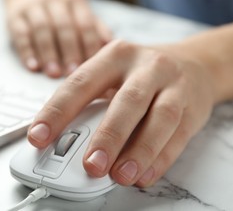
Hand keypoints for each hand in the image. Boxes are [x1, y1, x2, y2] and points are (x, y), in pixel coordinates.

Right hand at [5, 0, 111, 77]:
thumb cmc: (61, 16)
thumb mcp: (79, 17)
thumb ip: (95, 31)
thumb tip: (112, 47)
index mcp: (75, 2)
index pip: (85, 23)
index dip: (88, 45)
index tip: (92, 66)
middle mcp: (54, 0)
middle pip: (64, 26)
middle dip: (69, 50)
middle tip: (73, 73)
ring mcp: (33, 7)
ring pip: (42, 29)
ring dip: (48, 52)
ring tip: (53, 73)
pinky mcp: (14, 17)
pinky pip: (21, 34)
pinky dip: (27, 51)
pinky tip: (33, 67)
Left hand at [26, 40, 214, 186]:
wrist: (193, 63)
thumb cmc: (141, 73)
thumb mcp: (112, 73)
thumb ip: (89, 101)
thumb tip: (58, 139)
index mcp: (115, 55)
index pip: (80, 83)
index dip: (57, 111)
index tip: (39, 137)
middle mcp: (146, 66)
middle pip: (127, 100)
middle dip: (108, 136)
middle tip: (91, 165)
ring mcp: (173, 85)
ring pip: (159, 119)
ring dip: (139, 151)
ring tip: (120, 176)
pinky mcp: (193, 108)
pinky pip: (178, 136)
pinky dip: (161, 159)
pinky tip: (144, 175)